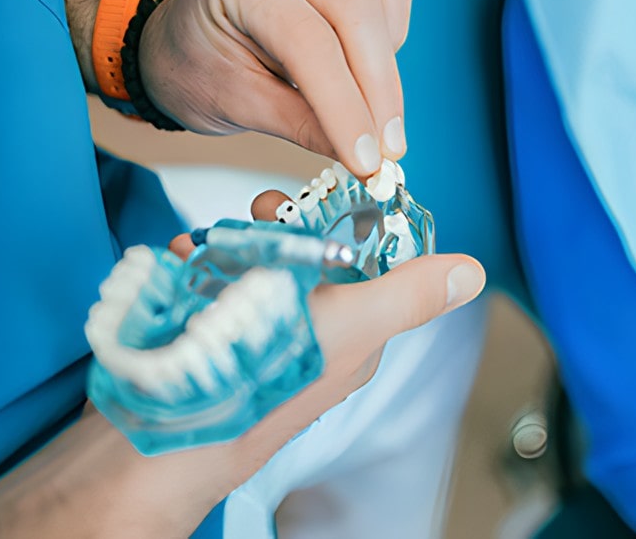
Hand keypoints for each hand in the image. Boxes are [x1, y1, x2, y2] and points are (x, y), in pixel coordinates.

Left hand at [139, 0, 412, 176]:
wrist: (179, 38)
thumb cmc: (193, 65)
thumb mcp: (235, 104)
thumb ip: (301, 125)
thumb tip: (361, 156)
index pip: (310, 43)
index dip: (346, 107)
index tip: (367, 159)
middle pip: (357, 14)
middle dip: (379, 92)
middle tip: (386, 150)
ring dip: (385, 64)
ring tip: (363, 107)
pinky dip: (387, 34)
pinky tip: (361, 65)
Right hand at [169, 190, 484, 475]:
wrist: (163, 436)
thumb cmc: (263, 381)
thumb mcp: (349, 326)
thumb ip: (406, 296)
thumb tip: (471, 272)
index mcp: (353, 336)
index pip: (366, 262)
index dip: (346, 222)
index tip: (315, 198)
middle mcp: (309, 336)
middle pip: (308, 258)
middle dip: (280, 228)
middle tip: (259, 213)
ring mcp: (259, 337)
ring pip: (255, 265)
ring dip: (232, 243)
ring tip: (210, 245)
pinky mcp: (211, 337)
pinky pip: (210, 284)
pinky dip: (194, 266)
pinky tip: (181, 263)